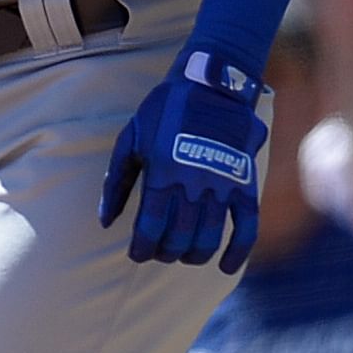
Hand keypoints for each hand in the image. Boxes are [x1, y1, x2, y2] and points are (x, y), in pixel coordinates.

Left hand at [99, 51, 269, 272]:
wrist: (210, 85)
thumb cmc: (163, 112)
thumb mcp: (131, 139)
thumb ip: (116, 182)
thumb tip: (105, 222)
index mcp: (162, 172)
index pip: (150, 227)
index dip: (141, 248)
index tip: (137, 254)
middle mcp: (193, 183)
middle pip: (179, 238)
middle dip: (165, 252)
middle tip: (159, 251)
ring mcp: (222, 186)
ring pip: (209, 238)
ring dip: (193, 255)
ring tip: (183, 254)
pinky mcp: (245, 184)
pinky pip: (247, 227)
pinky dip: (238, 252)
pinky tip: (225, 267)